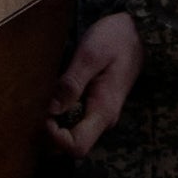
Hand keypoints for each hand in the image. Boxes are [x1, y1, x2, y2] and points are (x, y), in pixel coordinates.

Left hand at [47, 11, 142, 156]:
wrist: (137, 30)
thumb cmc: (116, 39)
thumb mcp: (90, 55)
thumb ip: (72, 83)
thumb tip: (52, 110)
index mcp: (103, 110)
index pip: (77, 147)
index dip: (55, 138)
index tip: (44, 115)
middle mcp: (103, 118)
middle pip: (72, 142)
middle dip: (51, 129)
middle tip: (40, 102)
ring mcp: (101, 112)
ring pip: (72, 130)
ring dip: (55, 119)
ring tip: (47, 93)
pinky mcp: (96, 104)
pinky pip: (75, 117)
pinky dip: (61, 109)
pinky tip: (56, 90)